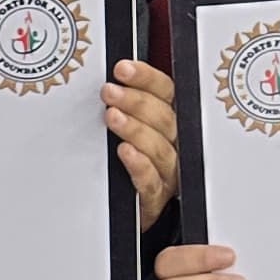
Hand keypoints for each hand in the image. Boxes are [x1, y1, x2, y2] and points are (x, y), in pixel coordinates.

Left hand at [105, 59, 180, 223]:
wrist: (130, 210)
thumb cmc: (128, 164)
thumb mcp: (128, 131)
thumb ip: (122, 108)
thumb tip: (105, 82)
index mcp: (168, 122)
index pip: (166, 92)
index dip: (146, 78)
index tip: (123, 69)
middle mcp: (173, 144)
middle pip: (164, 118)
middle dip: (136, 101)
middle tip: (110, 91)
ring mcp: (167, 172)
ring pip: (159, 147)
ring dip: (135, 129)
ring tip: (112, 116)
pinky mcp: (155, 198)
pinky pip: (151, 181)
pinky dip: (139, 165)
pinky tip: (125, 152)